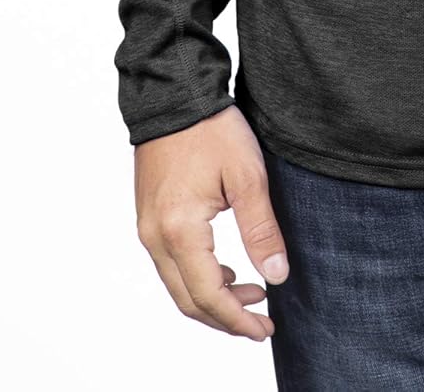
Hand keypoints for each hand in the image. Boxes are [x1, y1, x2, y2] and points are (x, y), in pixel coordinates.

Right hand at [135, 104, 288, 341]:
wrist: (175, 94)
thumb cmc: (211, 129)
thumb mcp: (248, 176)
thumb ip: (261, 230)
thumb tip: (276, 276)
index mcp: (179, 230)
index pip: (208, 296)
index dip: (237, 320)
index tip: (265, 329)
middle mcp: (155, 236)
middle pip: (188, 300)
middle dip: (226, 318)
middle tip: (263, 321)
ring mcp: (147, 227)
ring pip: (177, 285)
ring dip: (213, 298)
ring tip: (253, 292)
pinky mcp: (148, 216)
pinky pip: (170, 264)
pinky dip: (198, 277)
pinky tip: (227, 269)